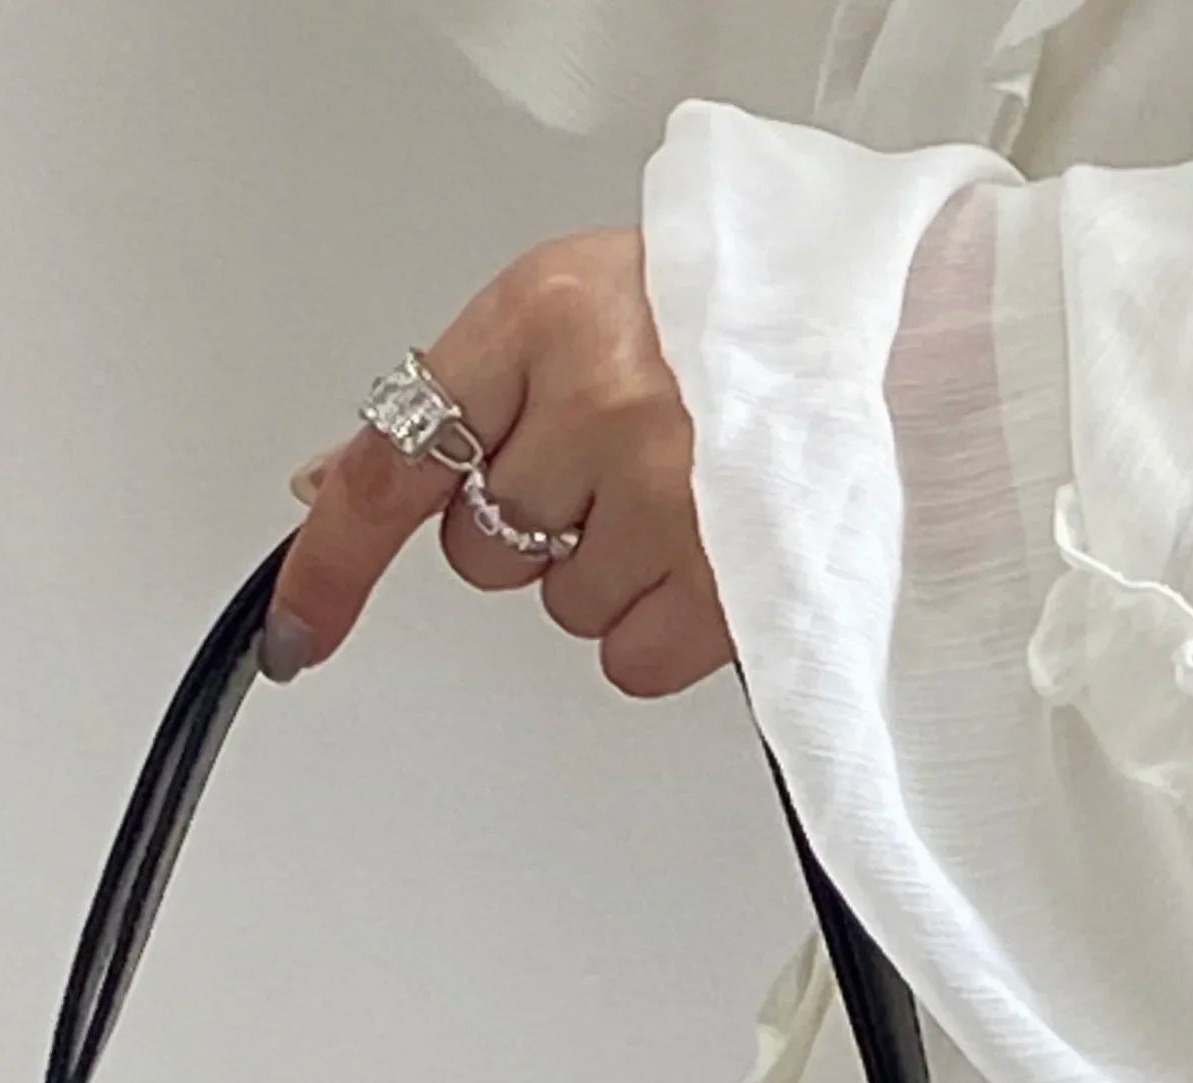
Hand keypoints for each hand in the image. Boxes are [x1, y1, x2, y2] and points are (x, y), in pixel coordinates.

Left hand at [264, 230, 732, 698]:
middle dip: (532, 526)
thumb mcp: (576, 311)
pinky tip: (707, 557)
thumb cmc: (736, 320)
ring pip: (560, 607)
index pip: (397, 459)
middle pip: (482, 550)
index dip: (332, 560)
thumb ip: (454, 405)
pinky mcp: (728, 585)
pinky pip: (627, 660)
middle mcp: (604, 402)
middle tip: (614, 468)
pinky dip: (658, 629)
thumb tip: (324, 486)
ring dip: (607, 572)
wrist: (896, 337)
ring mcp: (671, 498)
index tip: (296, 634)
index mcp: (548, 315)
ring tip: (682, 499)